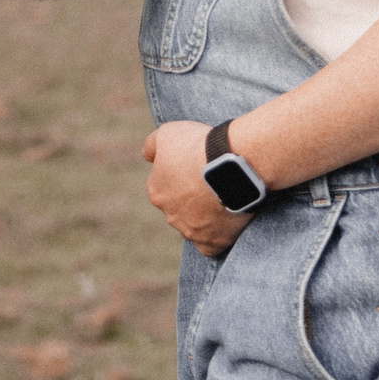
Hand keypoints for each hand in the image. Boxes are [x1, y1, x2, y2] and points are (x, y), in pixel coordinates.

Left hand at [142, 122, 252, 256]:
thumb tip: (148, 157)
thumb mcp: (168, 133)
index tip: (200, 166)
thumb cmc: (199, 146)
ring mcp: (190, 231)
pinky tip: (225, 224)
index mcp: (157, 191)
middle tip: (215, 181)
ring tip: (227, 197)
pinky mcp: (211, 243)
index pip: (166, 186)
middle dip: (194, 198)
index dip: (184, 175)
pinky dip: (215, 237)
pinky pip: (210, 246)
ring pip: (195, 226)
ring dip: (206, 216)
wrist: (230, 165)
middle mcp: (169, 215)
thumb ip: (153, 146)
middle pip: (181, 208)